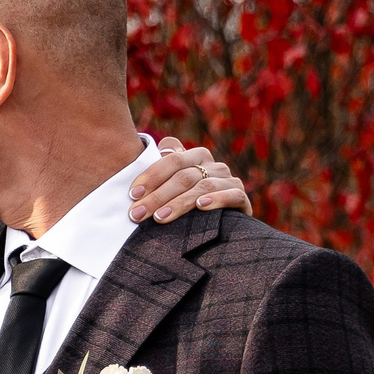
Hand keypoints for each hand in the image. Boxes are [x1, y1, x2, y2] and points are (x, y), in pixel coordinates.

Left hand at [130, 136, 253, 223]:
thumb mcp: (172, 185)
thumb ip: (163, 166)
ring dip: (179, 203)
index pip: (172, 160)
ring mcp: (229, 180)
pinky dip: (216, 199)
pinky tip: (201, 207)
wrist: (221, 225)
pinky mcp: (241, 197)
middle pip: (184, 176)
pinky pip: (232, 195)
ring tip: (160, 217)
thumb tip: (157, 148)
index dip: (151, 176)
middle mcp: (214, 165)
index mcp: (195, 156)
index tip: (132, 195)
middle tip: (137, 214)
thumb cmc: (186, 202)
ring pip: (203, 186)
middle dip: (158, 196)